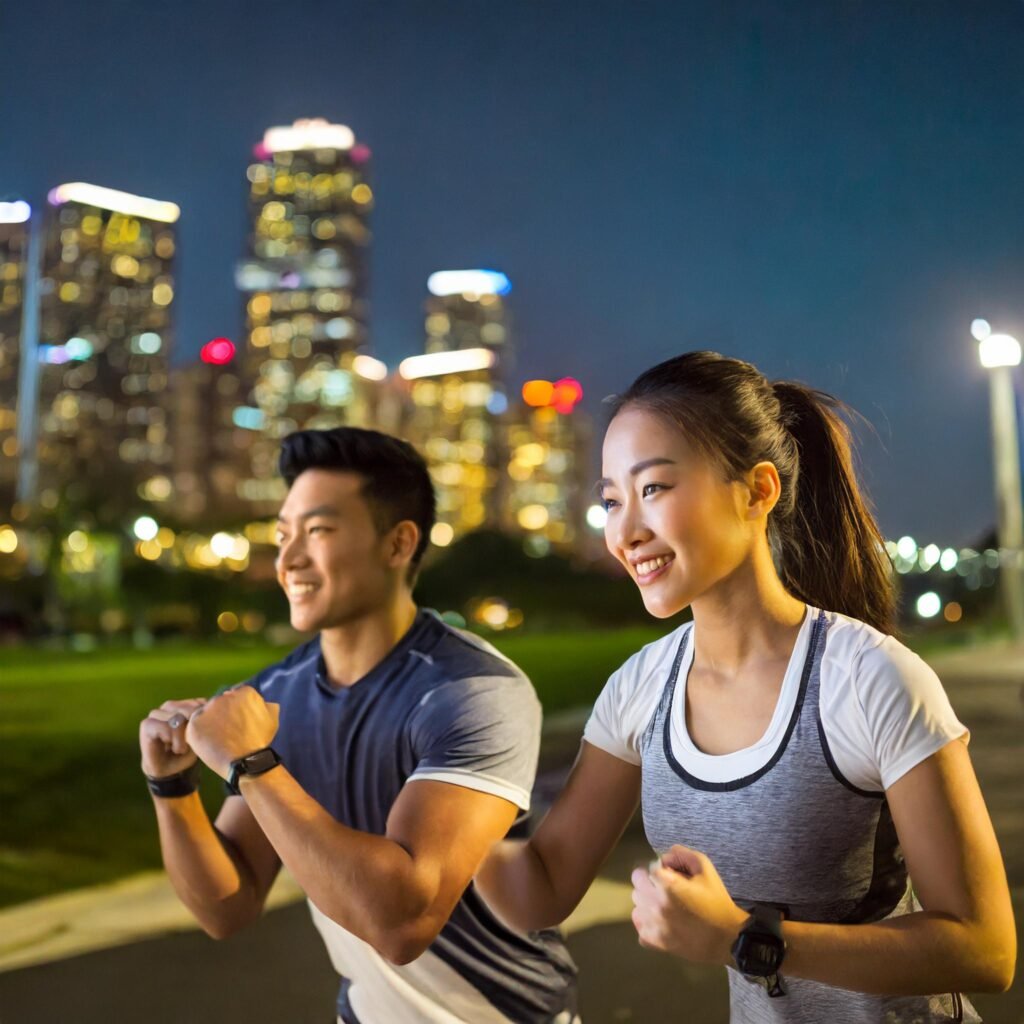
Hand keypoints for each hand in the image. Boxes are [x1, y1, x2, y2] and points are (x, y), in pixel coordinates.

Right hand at [139, 699, 206, 777]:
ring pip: (177, 716)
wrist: (168, 771)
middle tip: (190, 743)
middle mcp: (169, 706)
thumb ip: (201, 721)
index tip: (202, 734)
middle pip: (187, 708)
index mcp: (183, 705)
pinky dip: (173, 739)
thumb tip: (206, 708)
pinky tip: (173, 748)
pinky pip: (165, 726)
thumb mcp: (199, 735)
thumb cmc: (186, 752)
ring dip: (182, 736)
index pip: (197, 702)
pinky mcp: (146, 724)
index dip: (202, 719)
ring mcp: (156, 713)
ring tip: (181, 749)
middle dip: (192, 727)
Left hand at [186, 686, 279, 779]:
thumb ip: (264, 704)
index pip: (235, 694)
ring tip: (215, 736)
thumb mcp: (271, 717)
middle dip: (221, 712)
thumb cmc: (260, 741)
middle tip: (225, 729)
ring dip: (209, 721)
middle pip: (219, 702)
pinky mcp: (195, 723)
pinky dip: (198, 732)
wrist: (246, 761)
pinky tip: (206, 741)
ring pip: (205, 712)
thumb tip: (261, 701)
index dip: (234, 708)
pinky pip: (193, 724)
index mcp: (243, 692)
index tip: (236, 719)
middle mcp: (224, 697)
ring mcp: (208, 709)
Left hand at [630, 845, 746, 964]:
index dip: (660, 869)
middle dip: (650, 883)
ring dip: (647, 902)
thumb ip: (683, 854)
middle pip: (637, 885)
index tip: (672, 875)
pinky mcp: (655, 942)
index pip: (648, 868)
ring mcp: (654, 925)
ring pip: (637, 906)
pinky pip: (639, 927)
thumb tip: (664, 857)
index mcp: (667, 885)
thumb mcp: (705, 868)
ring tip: (665, 906)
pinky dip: (647, 923)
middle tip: (666, 889)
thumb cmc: (716, 902)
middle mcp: (655, 904)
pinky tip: (661, 921)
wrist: (726, 939)